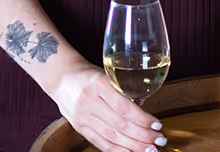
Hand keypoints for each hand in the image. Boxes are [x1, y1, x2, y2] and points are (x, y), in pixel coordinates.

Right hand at [51, 61, 166, 151]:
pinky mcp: (79, 128)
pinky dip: (118, 151)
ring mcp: (83, 117)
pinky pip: (101, 143)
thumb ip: (120, 91)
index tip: (157, 124)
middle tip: (159, 140)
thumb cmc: (86, 74)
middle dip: (143, 135)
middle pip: (120, 125)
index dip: (142, 118)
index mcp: (98, 83)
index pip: (123, 106)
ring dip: (134, 146)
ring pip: (112, 137)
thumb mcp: (104, 75)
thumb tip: (144, 111)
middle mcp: (89, 101)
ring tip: (150, 149)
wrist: (60, 77)